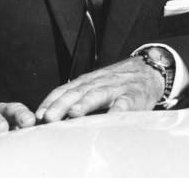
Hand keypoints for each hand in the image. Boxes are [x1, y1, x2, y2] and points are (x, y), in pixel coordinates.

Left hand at [35, 56, 162, 122]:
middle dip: (62, 105)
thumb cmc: (118, 82)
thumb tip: (52, 114)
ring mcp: (116, 88)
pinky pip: (124, 103)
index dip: (51, 101)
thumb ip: (78, 96)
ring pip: (98, 94)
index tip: (39, 115)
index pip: (65, 89)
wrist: (149, 70)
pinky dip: (117, 110)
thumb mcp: (96, 85)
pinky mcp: (133, 96)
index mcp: (88, 81)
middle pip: (78, 92)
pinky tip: (110, 118)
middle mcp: (99, 82)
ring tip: (73, 113)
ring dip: (85, 103)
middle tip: (49, 117)